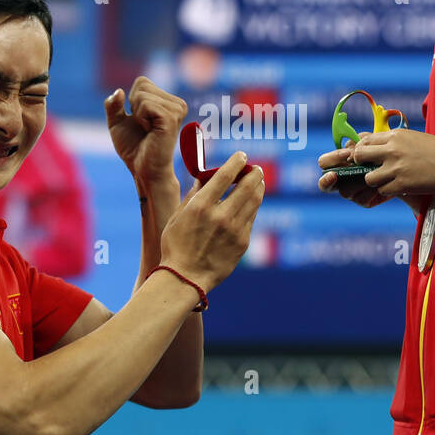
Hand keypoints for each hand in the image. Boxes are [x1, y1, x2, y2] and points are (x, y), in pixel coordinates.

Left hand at [104, 77, 186, 187]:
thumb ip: (113, 105)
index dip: (132, 101)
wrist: (143, 170)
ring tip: (148, 131)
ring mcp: (176, 109)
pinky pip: (145, 104)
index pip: (142, 82)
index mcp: (168, 102)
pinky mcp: (171, 117)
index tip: (140, 120)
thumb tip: (119, 91)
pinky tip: (150, 132)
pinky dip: (140, 118)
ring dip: (137, 115)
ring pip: (142, 94)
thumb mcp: (117, 123)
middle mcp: (177, 103)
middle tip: (144, 127)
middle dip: (134, 106)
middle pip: (142, 85)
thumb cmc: (134, 148)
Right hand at [159, 151, 264, 291]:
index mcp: (201, 206)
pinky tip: (250, 202)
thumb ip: (193, 195)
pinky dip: (252, 206)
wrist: (185, 278)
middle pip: (247, 186)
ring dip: (258, 187)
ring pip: (254, 201)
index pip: (225, 175)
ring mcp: (234, 230)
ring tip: (257, 181)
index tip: (242, 156)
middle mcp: (221, 216)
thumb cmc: (176, 246)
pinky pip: (251, 218)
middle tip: (255, 168)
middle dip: (254, 173)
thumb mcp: (178, 216)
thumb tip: (205, 178)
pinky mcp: (243, 242)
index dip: (236, 162)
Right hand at [317, 138, 391, 207]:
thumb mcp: (372, 143)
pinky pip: (361, 199)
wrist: (401, 167)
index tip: (345, 154)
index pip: (324, 164)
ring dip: (357, 183)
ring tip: (373, 174)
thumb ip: (360, 142)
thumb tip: (351, 147)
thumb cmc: (383, 152)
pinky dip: (371, 191)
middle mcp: (341, 181)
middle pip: (325, 184)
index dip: (329, 160)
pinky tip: (381, 183)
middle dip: (334, 178)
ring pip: (345, 192)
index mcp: (339, 164)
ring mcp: (351, 192)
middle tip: (342, 172)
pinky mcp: (364, 201)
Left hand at [346, 130, 434, 197]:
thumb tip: (375, 143)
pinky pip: (383, 190)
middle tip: (370, 169)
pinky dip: (388, 191)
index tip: (366, 157)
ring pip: (368, 177)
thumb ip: (395, 140)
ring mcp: (396, 168)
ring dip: (375, 181)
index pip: (364, 140)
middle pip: (359, 155)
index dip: (362, 149)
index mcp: (396, 135)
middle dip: (361, 164)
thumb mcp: (415, 137)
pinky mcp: (403, 184)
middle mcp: (392, 149)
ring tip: (387, 180)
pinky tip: (398, 188)